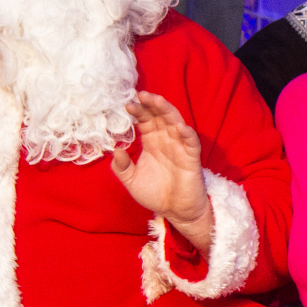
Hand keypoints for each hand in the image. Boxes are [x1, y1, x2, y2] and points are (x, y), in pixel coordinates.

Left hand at [111, 92, 212, 253]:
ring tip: (157, 101)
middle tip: (141, 95)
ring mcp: (179, 146)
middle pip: (160, 116)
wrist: (175, 212)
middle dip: (151, 104)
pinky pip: (191, 141)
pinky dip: (187, 133)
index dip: (138, 112)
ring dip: (167, 111)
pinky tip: (179, 126)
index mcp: (152, 142)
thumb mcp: (132, 181)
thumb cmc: (155, 194)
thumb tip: (115, 150)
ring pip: (175, 122)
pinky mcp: (192, 157)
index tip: (128, 105)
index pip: (145, 120)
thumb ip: (121, 167)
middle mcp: (166, 140)